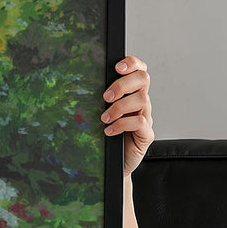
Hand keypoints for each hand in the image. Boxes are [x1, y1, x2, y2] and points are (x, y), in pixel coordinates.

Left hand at [102, 55, 154, 177]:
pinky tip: (109, 131)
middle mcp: (141, 103)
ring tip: (105, 118)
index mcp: (132, 93)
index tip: (117, 67)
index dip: (132, 63)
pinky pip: (141, 122)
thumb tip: (79, 85)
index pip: (139, 70)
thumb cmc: (106, 137)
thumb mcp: (101, 113)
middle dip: (123, 84)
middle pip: (143, 79)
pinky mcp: (147, 134)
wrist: (114, 164)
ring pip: (142, 99)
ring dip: (119, 107)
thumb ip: (100, 100)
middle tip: (105, 97)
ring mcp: (146, 118)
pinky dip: (122, 124)